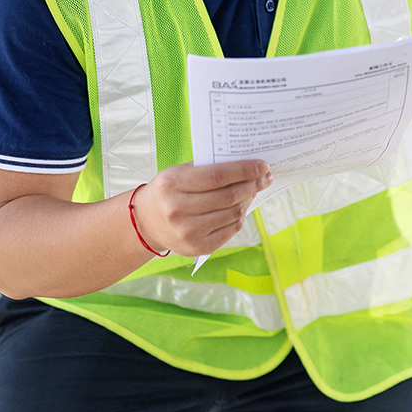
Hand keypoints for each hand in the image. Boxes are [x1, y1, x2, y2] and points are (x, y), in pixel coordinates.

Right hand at [130, 160, 272, 256]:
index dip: (244, 170)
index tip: (262, 165)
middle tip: (265, 176)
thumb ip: (207, 167)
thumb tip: (245, 164)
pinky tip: (243, 205)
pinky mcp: (197, 248)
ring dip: (249, 199)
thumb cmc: (168, 191)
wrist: (146, 223)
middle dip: (252, 184)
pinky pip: (230, 229)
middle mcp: (178, 210)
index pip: (218, 176)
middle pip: (228, 196)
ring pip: (232, 213)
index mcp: (173, 184)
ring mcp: (188, 232)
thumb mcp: (179, 172)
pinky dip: (240, 216)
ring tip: (254, 189)